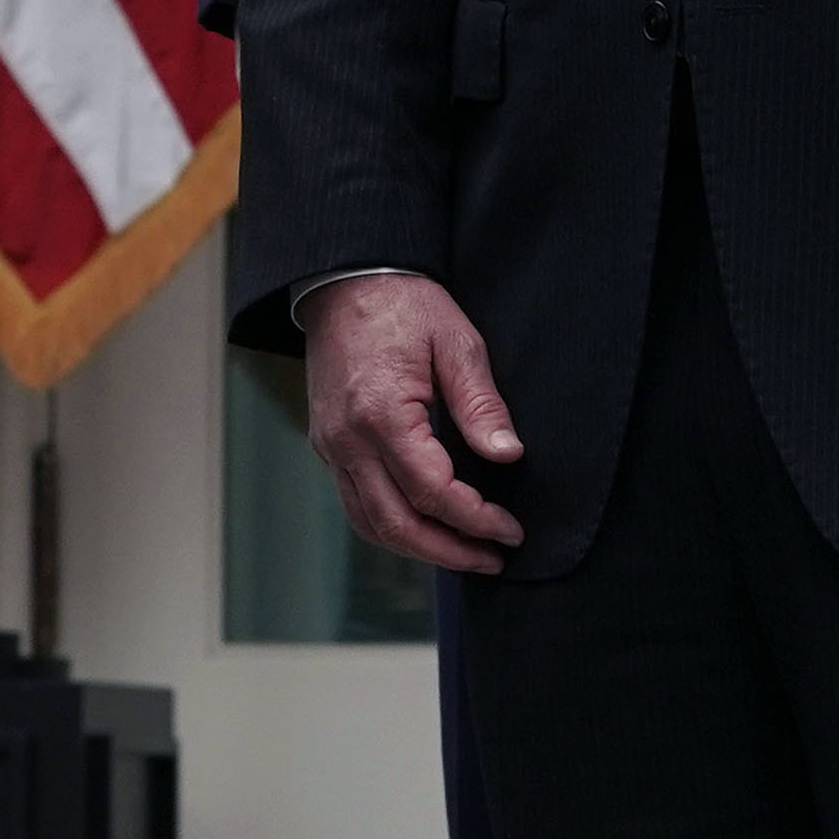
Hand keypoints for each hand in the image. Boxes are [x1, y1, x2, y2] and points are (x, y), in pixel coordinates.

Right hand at [299, 272, 527, 573]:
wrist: (345, 280)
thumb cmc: (404, 305)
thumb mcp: (457, 343)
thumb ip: (481, 405)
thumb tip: (508, 456)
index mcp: (381, 414)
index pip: (433, 492)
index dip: (476, 519)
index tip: (511, 529)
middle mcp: (347, 438)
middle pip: (397, 524)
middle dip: (450, 552)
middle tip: (493, 558)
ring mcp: (331, 444)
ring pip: (370, 523)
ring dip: (418, 549)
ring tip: (464, 553)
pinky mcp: (327, 443)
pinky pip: (355, 503)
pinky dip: (390, 526)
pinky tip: (426, 526)